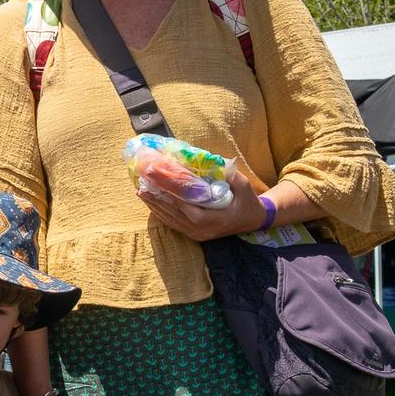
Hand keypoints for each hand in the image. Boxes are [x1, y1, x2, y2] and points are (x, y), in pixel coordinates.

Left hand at [137, 169, 266, 240]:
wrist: (253, 221)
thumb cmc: (247, 201)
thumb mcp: (243, 186)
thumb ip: (229, 174)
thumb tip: (212, 161)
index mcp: (211, 219)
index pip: (183, 205)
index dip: (168, 192)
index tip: (155, 180)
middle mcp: (200, 230)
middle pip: (172, 213)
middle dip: (155, 198)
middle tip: (141, 184)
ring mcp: (196, 234)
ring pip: (170, 220)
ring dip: (154, 205)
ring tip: (141, 192)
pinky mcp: (194, 235)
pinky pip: (173, 224)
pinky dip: (161, 213)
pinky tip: (152, 204)